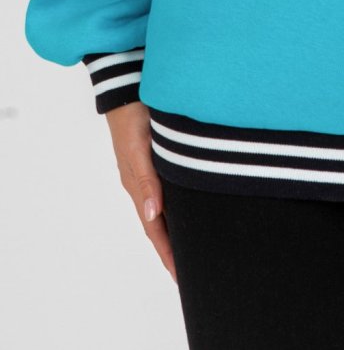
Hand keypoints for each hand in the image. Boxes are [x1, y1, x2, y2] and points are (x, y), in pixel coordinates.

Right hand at [105, 100, 176, 283]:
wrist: (127, 86)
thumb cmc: (132, 116)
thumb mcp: (138, 148)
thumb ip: (145, 180)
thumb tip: (152, 215)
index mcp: (137, 186)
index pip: (154, 229)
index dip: (168, 253)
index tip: (181, 277)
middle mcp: (144, 183)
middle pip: (160, 224)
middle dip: (174, 248)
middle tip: (194, 271)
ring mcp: (150, 171)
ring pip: (165, 209)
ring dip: (177, 229)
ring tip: (195, 247)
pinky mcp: (157, 158)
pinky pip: (170, 190)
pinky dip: (178, 206)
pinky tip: (191, 208)